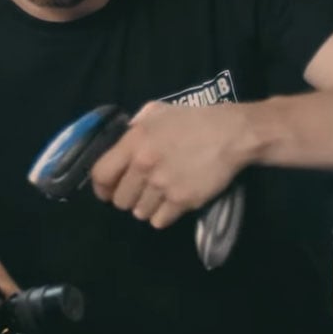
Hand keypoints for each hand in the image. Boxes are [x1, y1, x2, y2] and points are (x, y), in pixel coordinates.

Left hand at [90, 101, 251, 227]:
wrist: (231, 134)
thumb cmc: (193, 120)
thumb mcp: (157, 112)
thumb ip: (135, 127)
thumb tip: (121, 143)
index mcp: (134, 141)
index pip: (101, 174)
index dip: (101, 187)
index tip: (107, 191)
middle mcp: (144, 165)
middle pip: (120, 200)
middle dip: (127, 198)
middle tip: (139, 192)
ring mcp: (163, 185)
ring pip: (139, 212)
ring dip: (146, 207)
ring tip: (159, 196)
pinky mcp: (182, 200)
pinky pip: (159, 220)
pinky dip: (163, 216)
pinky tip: (171, 203)